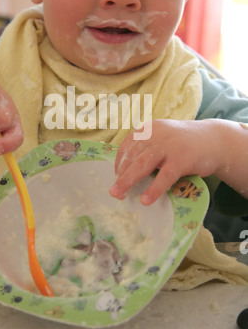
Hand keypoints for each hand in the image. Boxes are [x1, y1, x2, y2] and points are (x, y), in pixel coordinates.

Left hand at [110, 119, 224, 204]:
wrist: (214, 139)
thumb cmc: (184, 143)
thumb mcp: (163, 138)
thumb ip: (147, 149)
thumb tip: (126, 172)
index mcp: (149, 129)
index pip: (127, 145)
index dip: (119, 163)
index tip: (115, 177)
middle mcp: (156, 134)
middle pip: (132, 156)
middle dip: (120, 175)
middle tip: (113, 191)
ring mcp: (169, 146)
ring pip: (143, 164)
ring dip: (129, 181)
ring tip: (120, 196)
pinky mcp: (182, 159)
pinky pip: (164, 176)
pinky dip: (154, 189)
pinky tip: (146, 200)